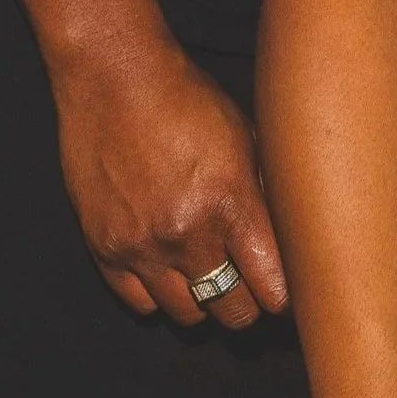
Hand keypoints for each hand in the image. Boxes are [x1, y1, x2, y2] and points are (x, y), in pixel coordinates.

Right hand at [50, 40, 288, 326]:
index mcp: (232, 202)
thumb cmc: (190, 101)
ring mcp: (143, 247)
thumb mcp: (247, 137)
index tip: (288, 292)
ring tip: (212, 276)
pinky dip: (159, 295)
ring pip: (187, 315)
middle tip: (253, 290)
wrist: (116, 82)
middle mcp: (187, 234)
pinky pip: (140, 304)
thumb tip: (290, 238)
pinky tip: (172, 270)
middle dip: (248, 304)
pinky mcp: (105, 250)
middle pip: (231, 310)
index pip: (271, 285)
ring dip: (204, 300)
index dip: (284, 295)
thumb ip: (265, 192)